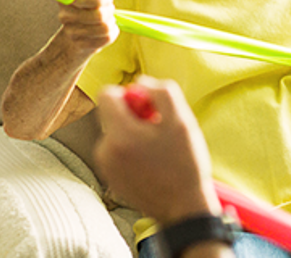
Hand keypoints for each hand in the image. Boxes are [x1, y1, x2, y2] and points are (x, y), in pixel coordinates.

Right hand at [57, 0, 117, 57]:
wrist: (75, 36)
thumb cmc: (85, 10)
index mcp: (66, 0)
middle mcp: (65, 16)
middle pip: (99, 15)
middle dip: (109, 10)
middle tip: (108, 9)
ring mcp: (72, 33)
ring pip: (105, 27)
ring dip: (111, 22)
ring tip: (106, 20)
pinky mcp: (81, 46)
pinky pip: (106, 38)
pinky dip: (112, 32)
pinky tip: (105, 31)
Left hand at [94, 78, 220, 224]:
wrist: (182, 208)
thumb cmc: (185, 164)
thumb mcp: (182, 121)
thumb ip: (162, 92)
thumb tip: (141, 83)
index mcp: (119, 134)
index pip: (106, 94)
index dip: (129, 94)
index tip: (149, 107)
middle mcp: (105, 150)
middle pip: (111, 113)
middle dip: (134, 115)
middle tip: (159, 130)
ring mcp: (106, 166)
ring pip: (115, 132)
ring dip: (133, 133)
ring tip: (158, 150)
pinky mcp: (110, 178)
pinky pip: (116, 151)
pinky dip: (131, 150)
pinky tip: (152, 163)